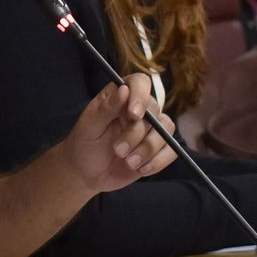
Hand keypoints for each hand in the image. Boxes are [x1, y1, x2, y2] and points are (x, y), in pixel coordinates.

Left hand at [56, 74, 174, 192]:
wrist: (87, 173)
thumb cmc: (84, 143)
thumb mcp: (90, 126)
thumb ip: (107, 108)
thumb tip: (124, 89)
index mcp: (121, 96)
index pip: (140, 83)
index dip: (141, 96)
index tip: (133, 115)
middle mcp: (140, 109)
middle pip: (153, 111)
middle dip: (136, 134)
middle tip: (118, 151)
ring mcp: (151, 128)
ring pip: (165, 130)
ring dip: (148, 149)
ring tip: (128, 162)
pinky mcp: (158, 148)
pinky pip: (172, 149)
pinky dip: (158, 161)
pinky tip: (142, 169)